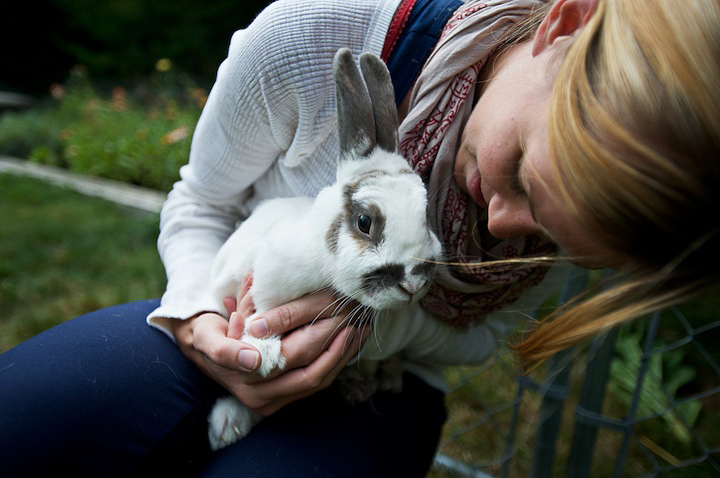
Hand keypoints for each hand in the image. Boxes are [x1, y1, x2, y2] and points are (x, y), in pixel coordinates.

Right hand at [172, 288, 367, 415]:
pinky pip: (315, 384)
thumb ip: (225, 346)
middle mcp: (258, 395)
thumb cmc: (209, 335)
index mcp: (243, 378)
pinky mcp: (281, 401)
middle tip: (355, 318)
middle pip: (309, 371)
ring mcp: (271, 402)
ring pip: (317, 381)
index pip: (290, 358)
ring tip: (360, 330)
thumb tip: (252, 349)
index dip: (321, 342)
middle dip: (338, 344)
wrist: (204, 352)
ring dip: (342, 356)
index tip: (344, 326)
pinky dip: (334, 364)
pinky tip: (349, 344)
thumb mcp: (208, 336)